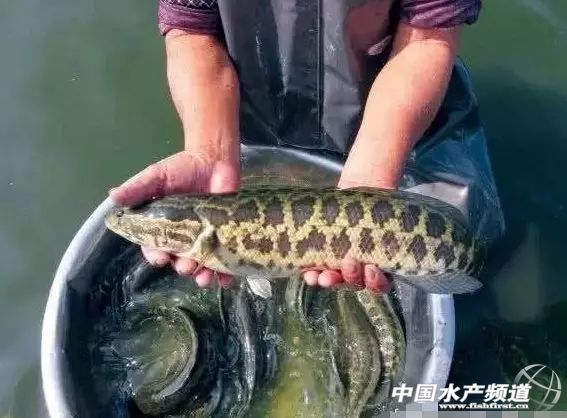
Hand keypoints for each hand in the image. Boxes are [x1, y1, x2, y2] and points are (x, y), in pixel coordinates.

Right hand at [109, 151, 239, 287]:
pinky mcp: (222, 239)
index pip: (153, 248)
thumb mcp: (156, 176)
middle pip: (178, 262)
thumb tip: (112, 197)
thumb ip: (137, 189)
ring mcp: (203, 240)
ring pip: (200, 267)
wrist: (214, 160)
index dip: (156, 256)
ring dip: (201, 276)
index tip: (161, 257)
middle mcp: (181, 239)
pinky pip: (223, 263)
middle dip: (182, 267)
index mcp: (161, 228)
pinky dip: (224, 275)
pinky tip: (225, 279)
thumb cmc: (182, 168)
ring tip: (204, 277)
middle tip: (187, 266)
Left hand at [299, 172, 392, 293]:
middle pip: (357, 283)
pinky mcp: (320, 257)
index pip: (381, 283)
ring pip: (337, 280)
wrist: (346, 186)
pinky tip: (311, 276)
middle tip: (349, 263)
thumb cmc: (373, 198)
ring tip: (325, 277)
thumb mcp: (384, 205)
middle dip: (352, 277)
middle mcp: (360, 266)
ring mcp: (339, 263)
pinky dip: (313, 276)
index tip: (371, 268)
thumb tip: (405, 208)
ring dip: (332, 281)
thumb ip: (394, 210)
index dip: (377, 282)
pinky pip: (316, 272)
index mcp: (380, 259)